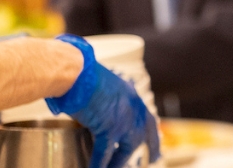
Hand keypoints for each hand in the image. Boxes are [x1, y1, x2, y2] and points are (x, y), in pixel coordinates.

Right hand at [46, 35, 160, 167]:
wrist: (77, 73)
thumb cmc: (83, 75)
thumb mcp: (105, 85)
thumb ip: (108, 100)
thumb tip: (100, 110)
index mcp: (133, 97)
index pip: (148, 119)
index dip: (152, 133)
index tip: (155, 143)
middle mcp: (133, 109)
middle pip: (143, 136)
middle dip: (149, 150)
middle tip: (152, 160)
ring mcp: (123, 120)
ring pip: (126, 149)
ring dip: (119, 162)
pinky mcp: (108, 128)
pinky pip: (104, 152)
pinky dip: (98, 164)